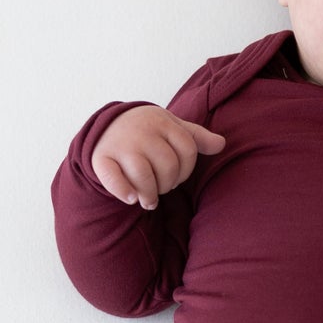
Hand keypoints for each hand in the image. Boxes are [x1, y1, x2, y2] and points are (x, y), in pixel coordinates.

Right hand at [90, 106, 225, 209]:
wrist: (107, 126)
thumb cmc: (148, 131)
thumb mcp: (172, 127)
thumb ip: (196, 137)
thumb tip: (221, 144)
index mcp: (162, 122)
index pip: (188, 150)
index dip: (187, 170)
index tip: (177, 175)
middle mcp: (141, 132)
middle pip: (168, 166)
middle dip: (169, 183)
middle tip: (161, 187)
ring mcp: (121, 145)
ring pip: (144, 177)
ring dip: (150, 195)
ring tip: (148, 200)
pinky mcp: (102, 160)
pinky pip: (115, 181)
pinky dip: (124, 193)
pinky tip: (131, 198)